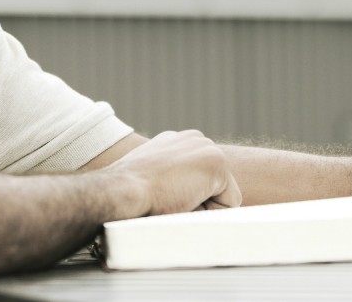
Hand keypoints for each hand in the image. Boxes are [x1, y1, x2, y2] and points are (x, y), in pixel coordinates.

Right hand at [109, 130, 241, 214]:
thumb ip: (169, 180)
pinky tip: (184, 200)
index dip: (186, 198)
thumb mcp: (149, 180)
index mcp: (176, 142)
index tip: (162, 196)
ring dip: (202, 206)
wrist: (122, 191)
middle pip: (215, 186)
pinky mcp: (217, 162)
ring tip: (173, 199)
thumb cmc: (129, 194)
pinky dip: (211, 212)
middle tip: (166, 199)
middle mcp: (194, 139)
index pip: (200, 180)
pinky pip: (230, 203)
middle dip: (197, 201)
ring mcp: (206, 147)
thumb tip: (182, 197)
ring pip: (223, 195)